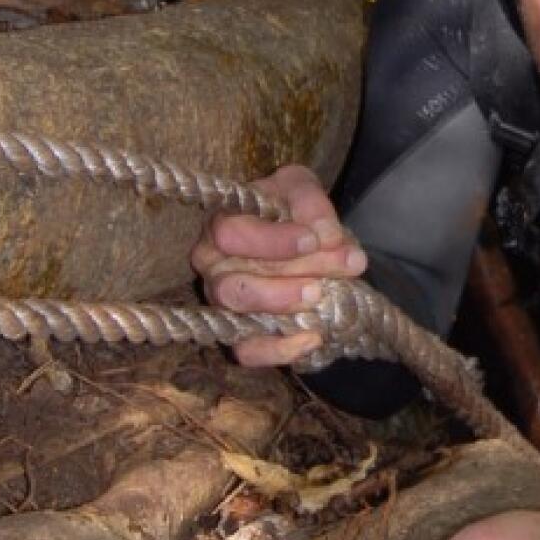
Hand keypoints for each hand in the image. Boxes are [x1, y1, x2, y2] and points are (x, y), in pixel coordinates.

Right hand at [190, 162, 367, 365]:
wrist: (302, 240)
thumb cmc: (290, 209)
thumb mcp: (300, 188)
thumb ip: (311, 203)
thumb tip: (328, 237)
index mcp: (220, 226)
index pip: (230, 235)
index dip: (272, 241)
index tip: (313, 240)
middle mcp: (212, 267)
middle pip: (233, 283)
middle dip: (284, 281)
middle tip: (326, 278)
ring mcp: (221, 304)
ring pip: (235, 315)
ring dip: (280, 309)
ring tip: (318, 298)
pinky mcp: (238, 334)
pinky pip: (248, 351)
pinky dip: (279, 350)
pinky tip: (313, 337)